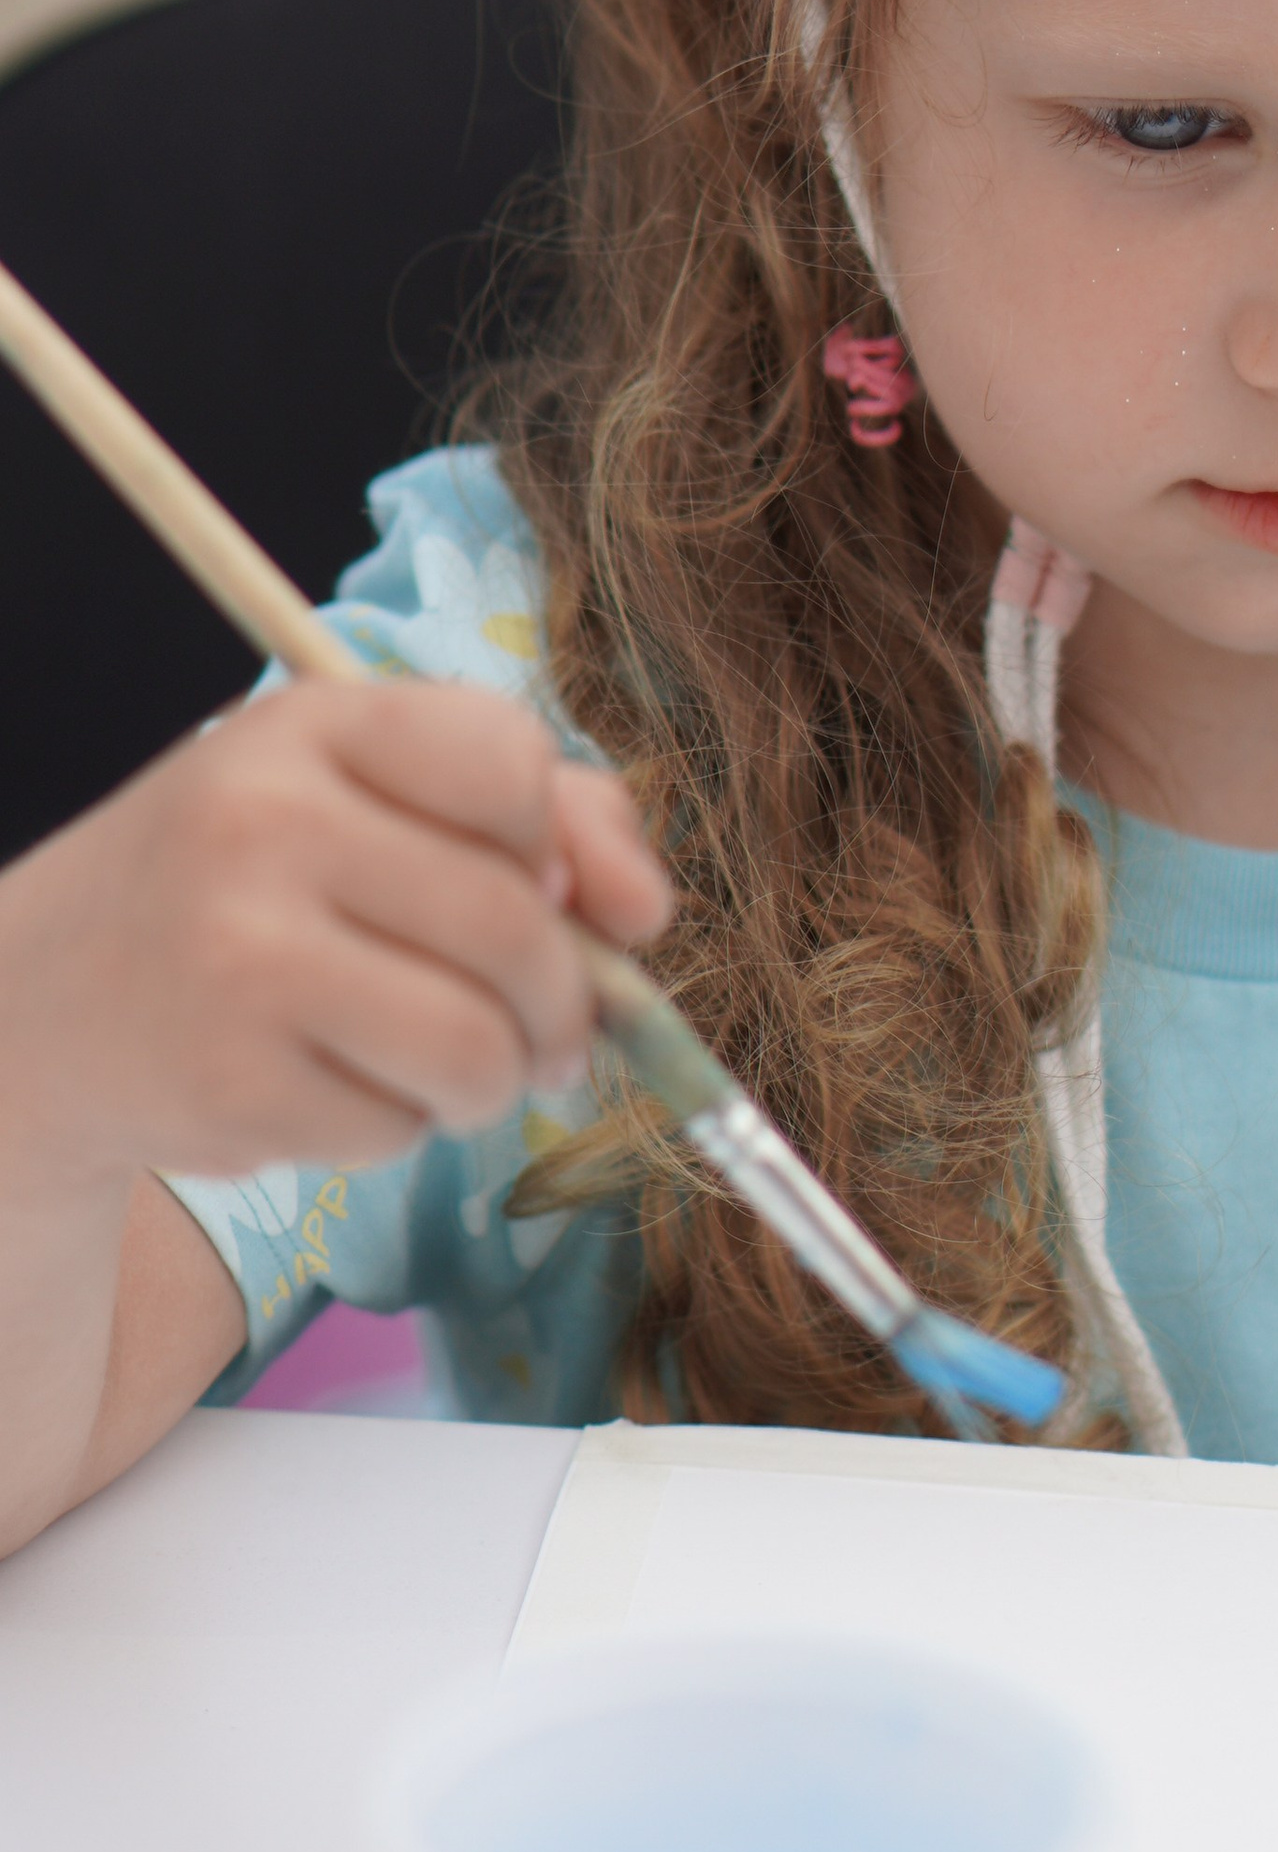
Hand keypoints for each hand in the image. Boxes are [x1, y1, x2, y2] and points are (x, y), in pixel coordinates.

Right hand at [0, 679, 673, 1196]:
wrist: (47, 1003)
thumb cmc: (252, 890)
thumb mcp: (367, 802)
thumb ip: (543, 817)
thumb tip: (643, 912)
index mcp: (312, 724)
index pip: (512, 761)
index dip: (556, 844)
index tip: (539, 887)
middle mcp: (263, 823)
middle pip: (518, 927)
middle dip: (560, 1003)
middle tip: (537, 1029)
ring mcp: (238, 956)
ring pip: (479, 1047)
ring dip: (494, 1082)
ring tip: (444, 1068)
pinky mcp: (230, 1086)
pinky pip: (403, 1128)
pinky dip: (401, 1128)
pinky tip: (336, 1088)